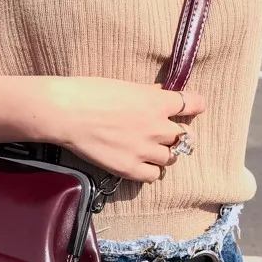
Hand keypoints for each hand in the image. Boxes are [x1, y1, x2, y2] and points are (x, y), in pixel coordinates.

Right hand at [46, 76, 205, 182]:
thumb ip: (148, 94)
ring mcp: (144, 150)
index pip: (193, 103)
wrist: (67, 113)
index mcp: (157, 102)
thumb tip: (160, 94)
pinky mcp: (130, 168)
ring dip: (163, 153)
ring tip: (150, 151)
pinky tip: (141, 164)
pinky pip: (154, 176)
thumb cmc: (90, 93)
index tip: (192, 106)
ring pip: (170, 158)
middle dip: (176, 134)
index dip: (194, 105)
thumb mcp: (125, 86)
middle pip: (183, 136)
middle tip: (163, 133)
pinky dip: (151, 171)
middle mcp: (157, 127)